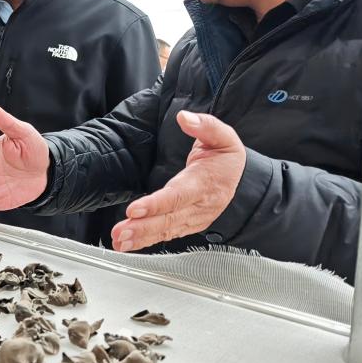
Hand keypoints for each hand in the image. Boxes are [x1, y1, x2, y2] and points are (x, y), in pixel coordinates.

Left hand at [112, 111, 245, 251]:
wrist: (242, 178)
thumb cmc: (227, 158)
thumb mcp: (223, 136)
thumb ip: (204, 125)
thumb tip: (186, 118)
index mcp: (205, 183)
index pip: (178, 195)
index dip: (156, 204)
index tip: (135, 210)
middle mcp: (199, 205)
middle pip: (169, 218)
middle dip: (143, 227)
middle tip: (120, 232)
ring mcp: (194, 218)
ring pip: (166, 230)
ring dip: (141, 237)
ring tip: (119, 240)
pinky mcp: (188, 224)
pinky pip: (167, 235)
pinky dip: (147, 241)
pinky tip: (129, 244)